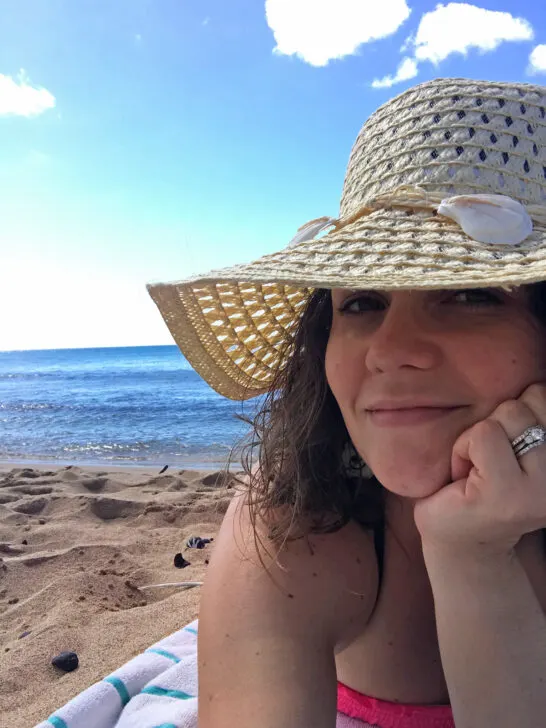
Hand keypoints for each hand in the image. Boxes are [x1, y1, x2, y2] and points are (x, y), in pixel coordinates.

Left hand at [413, 383, 545, 559]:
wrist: (460, 541)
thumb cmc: (481, 484)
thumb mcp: (514, 444)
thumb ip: (530, 416)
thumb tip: (533, 381)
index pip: (544, 395)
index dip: (512, 414)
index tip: (506, 449)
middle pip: (524, 404)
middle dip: (494, 424)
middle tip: (487, 461)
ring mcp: (537, 490)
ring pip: (505, 416)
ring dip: (476, 438)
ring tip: (478, 468)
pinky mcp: (505, 496)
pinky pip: (481, 435)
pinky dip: (462, 449)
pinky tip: (464, 477)